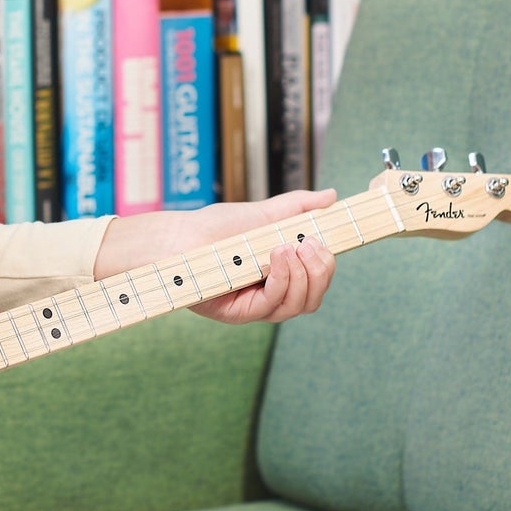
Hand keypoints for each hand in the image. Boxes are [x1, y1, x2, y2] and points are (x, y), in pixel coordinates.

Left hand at [94, 189, 337, 325]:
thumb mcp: (263, 213)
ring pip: (299, 305)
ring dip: (303, 275)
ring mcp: (255, 307)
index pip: (316, 283)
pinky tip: (278, 255)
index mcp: (279, 276)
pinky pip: (274, 305)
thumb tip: (331, 196)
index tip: (324, 240)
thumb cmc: (215, 227)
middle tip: (311, 244)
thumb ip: (298, 206)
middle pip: (313, 299)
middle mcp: (270, 295)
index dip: (326, 266)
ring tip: (291, 247)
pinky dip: (283, 279)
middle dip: (321, 272)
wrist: (179, 237)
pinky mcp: (239, 314)